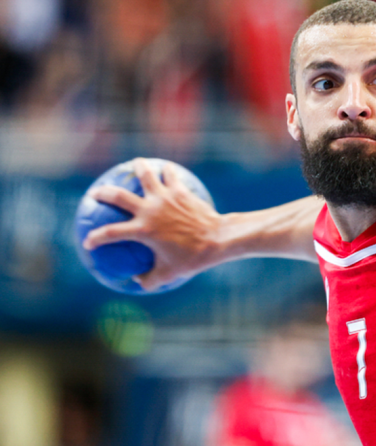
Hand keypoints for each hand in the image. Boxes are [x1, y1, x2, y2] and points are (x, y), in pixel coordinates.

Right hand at [82, 158, 222, 290]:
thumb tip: (136, 281)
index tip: (87, 241)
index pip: (110, 233)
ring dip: (139, 168)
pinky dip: (167, 171)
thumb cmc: (192, 258)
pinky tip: (167, 167)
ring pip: (146, 176)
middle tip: (96, 193)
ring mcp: (165, 198)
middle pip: (119, 196)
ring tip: (136, 164)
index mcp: (143, 230)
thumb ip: (149, 279)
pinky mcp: (180, 191)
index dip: (95, 237)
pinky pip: (171, 176)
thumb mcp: (168, 274)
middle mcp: (150, 210)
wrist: (217, 239)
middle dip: (104, 193)